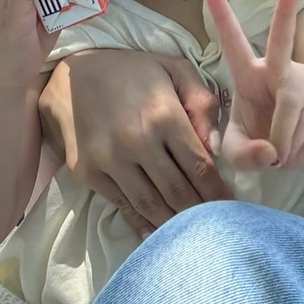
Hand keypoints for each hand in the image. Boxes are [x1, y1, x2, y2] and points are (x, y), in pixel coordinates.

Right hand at [38, 48, 230, 238]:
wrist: (72, 73)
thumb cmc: (132, 71)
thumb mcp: (175, 70)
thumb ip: (203, 104)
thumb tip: (218, 147)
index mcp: (164, 116)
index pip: (199, 166)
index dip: (217, 191)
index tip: (231, 206)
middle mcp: (138, 142)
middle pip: (177, 191)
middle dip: (200, 213)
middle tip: (215, 226)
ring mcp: (110, 161)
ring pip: (150, 205)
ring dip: (173, 224)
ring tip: (191, 234)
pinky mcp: (88, 173)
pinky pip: (122, 205)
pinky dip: (142, 223)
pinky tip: (157, 234)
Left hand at [206, 0, 303, 170]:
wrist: (301, 150)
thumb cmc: (260, 141)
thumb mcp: (238, 152)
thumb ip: (242, 154)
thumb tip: (270, 151)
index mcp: (247, 75)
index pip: (232, 43)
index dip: (222, 18)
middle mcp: (276, 70)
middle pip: (281, 40)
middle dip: (286, 11)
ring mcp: (302, 81)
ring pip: (290, 103)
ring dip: (281, 135)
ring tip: (277, 155)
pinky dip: (295, 144)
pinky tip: (292, 150)